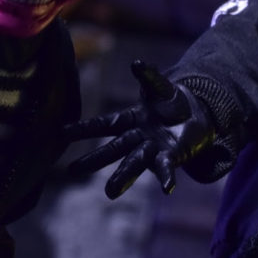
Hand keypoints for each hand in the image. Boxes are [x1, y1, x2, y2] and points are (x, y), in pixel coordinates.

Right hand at [65, 60, 214, 198]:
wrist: (195, 115)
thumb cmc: (170, 101)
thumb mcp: (160, 87)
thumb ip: (149, 77)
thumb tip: (137, 64)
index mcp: (129, 120)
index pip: (104, 124)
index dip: (84, 128)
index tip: (62, 133)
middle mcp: (136, 138)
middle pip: (114, 148)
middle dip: (95, 159)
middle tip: (72, 170)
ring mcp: (152, 150)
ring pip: (134, 163)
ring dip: (123, 177)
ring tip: (110, 193)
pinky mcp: (170, 157)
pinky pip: (166, 168)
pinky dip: (167, 177)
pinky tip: (168, 188)